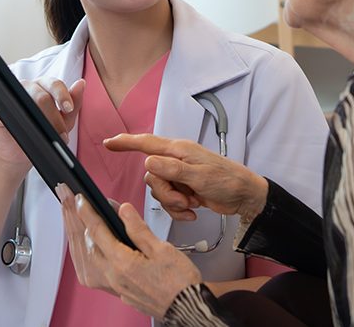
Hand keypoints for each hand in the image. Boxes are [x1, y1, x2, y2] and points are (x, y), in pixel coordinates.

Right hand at [0, 78, 84, 175]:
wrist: (22, 151)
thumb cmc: (44, 131)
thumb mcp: (64, 120)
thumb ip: (74, 103)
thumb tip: (81, 83)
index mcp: (45, 86)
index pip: (54, 84)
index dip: (62, 95)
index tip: (68, 108)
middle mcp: (28, 87)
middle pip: (42, 96)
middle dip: (54, 117)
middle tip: (61, 134)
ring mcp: (11, 97)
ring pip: (26, 104)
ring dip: (40, 121)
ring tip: (48, 136)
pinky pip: (10, 112)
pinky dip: (21, 123)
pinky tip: (28, 132)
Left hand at [55, 184, 201, 318]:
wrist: (187, 307)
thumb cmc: (179, 282)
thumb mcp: (162, 248)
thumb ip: (139, 229)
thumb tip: (124, 211)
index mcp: (123, 263)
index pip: (98, 232)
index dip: (87, 213)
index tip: (80, 200)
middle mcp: (113, 277)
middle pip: (86, 246)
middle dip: (76, 223)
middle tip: (70, 205)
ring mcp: (114, 286)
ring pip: (87, 261)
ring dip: (79, 239)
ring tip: (74, 222)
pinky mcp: (119, 291)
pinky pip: (94, 271)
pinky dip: (87, 255)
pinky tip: (90, 248)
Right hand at [103, 133, 267, 222]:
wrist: (244, 196)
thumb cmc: (227, 180)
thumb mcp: (199, 176)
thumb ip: (173, 170)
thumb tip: (148, 162)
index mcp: (179, 150)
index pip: (146, 143)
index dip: (126, 143)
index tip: (108, 143)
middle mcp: (177, 160)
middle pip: (151, 176)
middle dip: (164, 193)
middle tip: (183, 198)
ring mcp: (180, 175)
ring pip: (159, 191)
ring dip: (173, 203)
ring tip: (192, 204)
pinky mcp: (184, 189)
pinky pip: (170, 201)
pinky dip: (179, 210)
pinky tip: (193, 211)